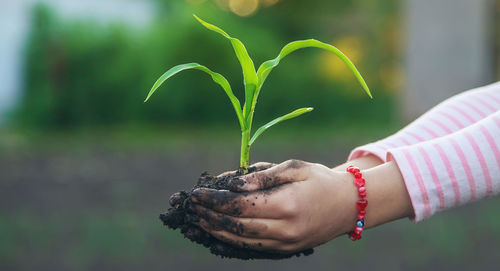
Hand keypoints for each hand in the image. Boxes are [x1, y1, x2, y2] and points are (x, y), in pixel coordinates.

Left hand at [187, 159, 412, 253]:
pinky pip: (252, 250)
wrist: (349, 205)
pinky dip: (230, 243)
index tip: (197, 193)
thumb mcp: (294, 168)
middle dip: (210, 216)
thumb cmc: (320, 180)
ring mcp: (285, 244)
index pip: (240, 205)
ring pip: (241, 242)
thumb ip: (262, 177)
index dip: (215, 201)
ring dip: (215, 231)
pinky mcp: (286, 251)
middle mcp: (285, 229)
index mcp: (287, 204)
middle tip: (191, 206)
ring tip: (197, 221)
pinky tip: (216, 235)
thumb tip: (233, 184)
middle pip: (236, 226)